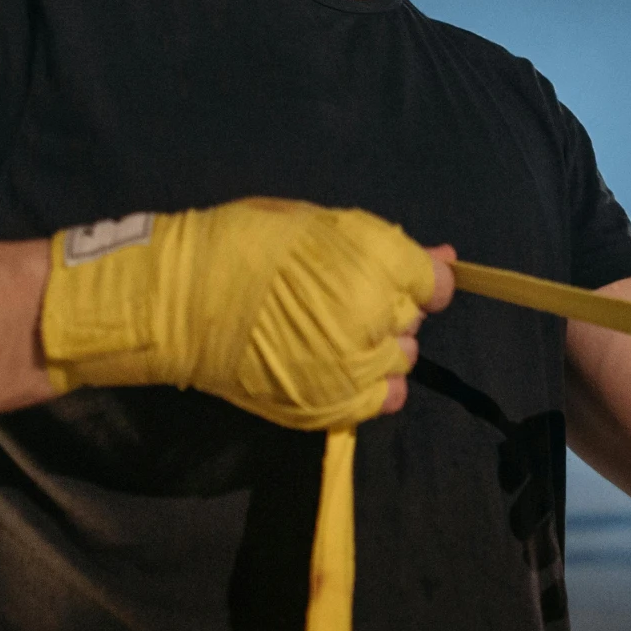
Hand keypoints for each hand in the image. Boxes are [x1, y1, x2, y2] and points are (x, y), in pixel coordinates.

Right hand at [40, 199, 452, 427]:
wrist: (184, 301)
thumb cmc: (247, 243)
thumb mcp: (320, 224)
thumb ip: (387, 245)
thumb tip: (447, 258)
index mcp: (376, 266)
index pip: (435, 283)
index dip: (418, 278)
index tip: (390, 277)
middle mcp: (376, 318)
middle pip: (414, 320)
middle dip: (391, 307)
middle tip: (347, 297)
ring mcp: (355, 367)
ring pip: (402, 359)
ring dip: (380, 345)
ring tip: (336, 332)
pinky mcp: (333, 405)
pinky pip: (383, 400)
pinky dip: (373, 386)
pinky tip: (344, 367)